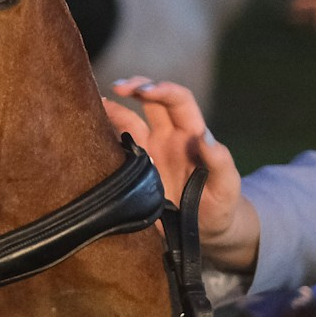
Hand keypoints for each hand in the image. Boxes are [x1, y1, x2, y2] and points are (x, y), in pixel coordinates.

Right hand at [103, 79, 257, 270]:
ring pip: (129, 120)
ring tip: (95, 103)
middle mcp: (168, 137)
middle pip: (151, 101)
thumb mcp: (227, 186)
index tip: (143, 90)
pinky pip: (117, 146)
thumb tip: (206, 137)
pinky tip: (89, 131)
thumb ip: (220, 162)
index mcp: (191, 135)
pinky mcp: (134, 170)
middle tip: (117, 87)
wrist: (204, 229)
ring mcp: (149, 151)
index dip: (162, 90)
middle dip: (136, 87)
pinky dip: (103, 135)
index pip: (178, 100)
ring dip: (114, 108)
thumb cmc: (220, 204)